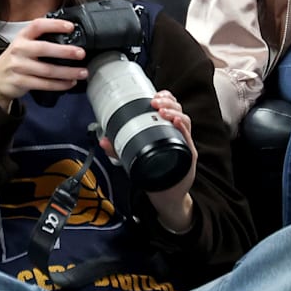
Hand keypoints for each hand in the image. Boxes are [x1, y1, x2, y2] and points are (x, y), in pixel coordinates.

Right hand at [0, 18, 86, 110]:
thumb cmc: (15, 61)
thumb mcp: (22, 46)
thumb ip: (39, 40)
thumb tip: (68, 38)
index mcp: (22, 37)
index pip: (38, 25)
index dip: (54, 25)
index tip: (71, 27)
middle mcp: (19, 49)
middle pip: (44, 48)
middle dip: (65, 51)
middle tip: (81, 53)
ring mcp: (18, 66)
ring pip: (47, 70)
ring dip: (67, 72)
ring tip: (82, 72)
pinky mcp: (20, 82)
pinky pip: (44, 84)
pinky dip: (59, 84)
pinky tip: (69, 83)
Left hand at [100, 90, 197, 231]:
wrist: (167, 196)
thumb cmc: (154, 174)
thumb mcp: (134, 158)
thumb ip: (119, 149)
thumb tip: (103, 140)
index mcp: (166, 130)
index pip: (169, 107)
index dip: (165, 97)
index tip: (154, 95)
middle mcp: (177, 134)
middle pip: (178, 110)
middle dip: (168, 102)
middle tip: (155, 102)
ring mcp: (183, 143)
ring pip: (184, 121)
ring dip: (174, 112)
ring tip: (163, 111)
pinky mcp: (188, 155)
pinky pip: (187, 139)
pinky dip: (182, 129)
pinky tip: (175, 123)